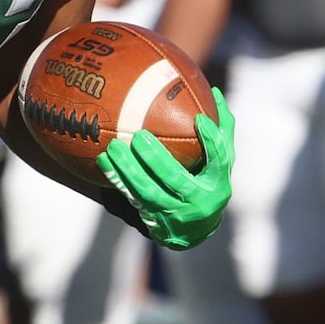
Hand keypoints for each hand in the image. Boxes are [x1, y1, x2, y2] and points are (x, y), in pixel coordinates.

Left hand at [98, 93, 230, 249]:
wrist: (195, 231)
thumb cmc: (208, 183)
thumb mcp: (221, 162)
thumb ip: (221, 131)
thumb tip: (215, 92)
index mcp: (218, 183)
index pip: (218, 161)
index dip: (211, 141)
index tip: (199, 120)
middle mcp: (198, 201)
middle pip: (175, 179)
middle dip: (155, 159)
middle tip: (139, 136)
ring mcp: (174, 214)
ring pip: (147, 191)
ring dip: (128, 170)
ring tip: (114, 148)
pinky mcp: (153, 220)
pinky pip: (131, 197)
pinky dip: (117, 179)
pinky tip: (104, 162)